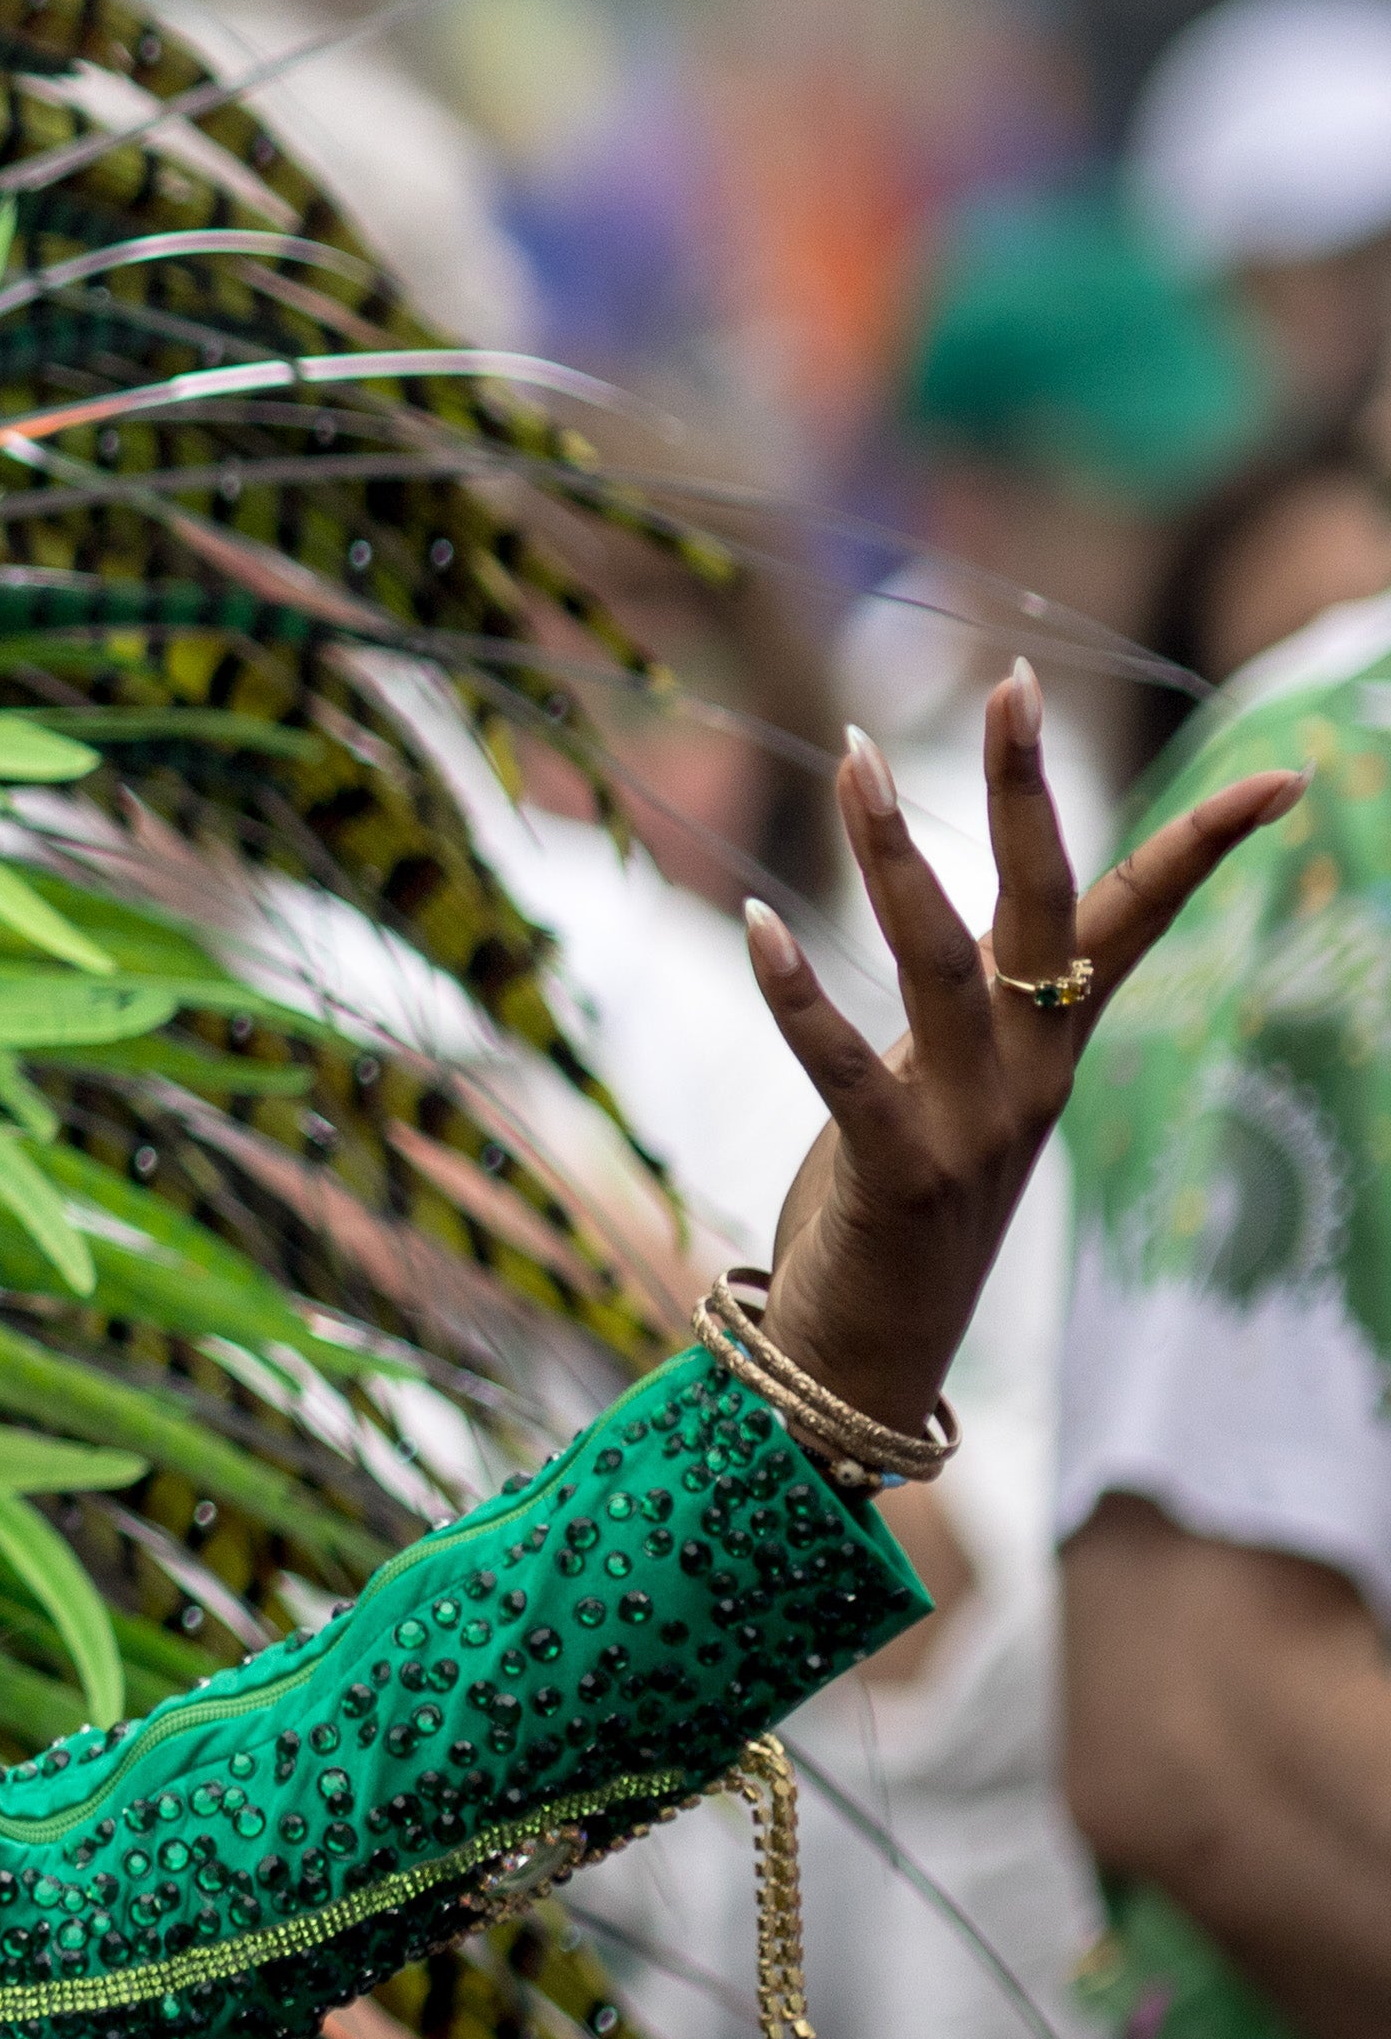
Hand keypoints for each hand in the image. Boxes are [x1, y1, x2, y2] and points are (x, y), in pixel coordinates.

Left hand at [745, 661, 1297, 1431]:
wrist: (868, 1359)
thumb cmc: (893, 1208)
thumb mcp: (942, 1091)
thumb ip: (956, 1012)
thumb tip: (949, 922)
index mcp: (1049, 1048)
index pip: (1137, 924)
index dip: (1206, 850)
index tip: (1282, 776)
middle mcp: (1030, 1075)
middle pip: (1047, 907)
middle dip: (1027, 790)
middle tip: (1013, 680)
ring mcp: (974, 1125)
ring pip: (941, 961)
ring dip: (892, 853)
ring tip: (852, 753)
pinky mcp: (898, 1172)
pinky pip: (843, 1064)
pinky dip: (797, 991)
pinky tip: (756, 921)